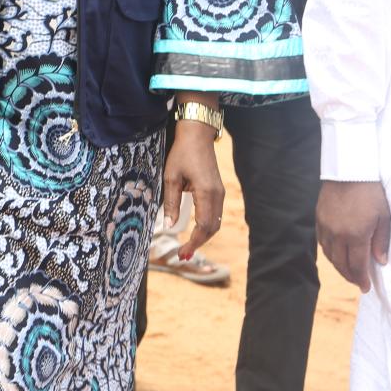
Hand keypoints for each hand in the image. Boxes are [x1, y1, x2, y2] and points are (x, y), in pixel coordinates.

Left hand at [162, 119, 224, 259]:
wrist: (197, 135)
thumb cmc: (182, 153)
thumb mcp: (171, 177)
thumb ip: (171, 202)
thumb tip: (170, 227)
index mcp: (206, 193)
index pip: (204, 226)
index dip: (194, 242)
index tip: (182, 253)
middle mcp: (217, 195)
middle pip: (212, 228)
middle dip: (199, 243)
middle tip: (182, 254)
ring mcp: (220, 193)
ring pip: (215, 222)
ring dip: (203, 236)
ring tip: (187, 246)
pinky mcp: (218, 191)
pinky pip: (215, 214)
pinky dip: (206, 226)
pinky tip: (195, 232)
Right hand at [317, 180, 390, 292]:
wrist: (349, 171)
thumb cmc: (371, 192)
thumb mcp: (384, 217)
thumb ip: (381, 241)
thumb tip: (380, 261)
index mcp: (355, 235)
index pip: (357, 265)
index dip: (362, 279)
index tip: (366, 288)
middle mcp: (337, 234)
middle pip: (341, 263)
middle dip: (350, 275)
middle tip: (358, 282)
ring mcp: (325, 226)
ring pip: (329, 254)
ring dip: (338, 265)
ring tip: (348, 270)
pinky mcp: (318, 218)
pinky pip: (322, 242)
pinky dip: (329, 252)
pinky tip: (336, 253)